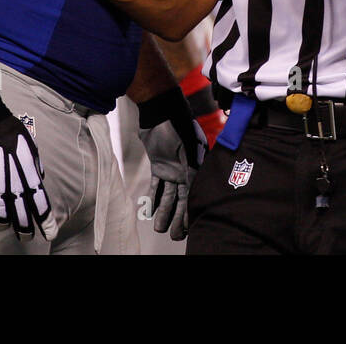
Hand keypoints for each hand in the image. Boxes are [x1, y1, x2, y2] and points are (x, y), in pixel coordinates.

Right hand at [0, 95, 56, 239]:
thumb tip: (38, 178)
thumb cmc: (10, 132)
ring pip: (1, 220)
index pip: (41, 206)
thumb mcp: (31, 149)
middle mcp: (13, 189)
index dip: (47, 222)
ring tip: (7, 226)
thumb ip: (35, 168)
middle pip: (22, 219)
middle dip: (26, 230)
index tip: (51, 233)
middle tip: (27, 237)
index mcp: (29, 178)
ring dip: (6, 225)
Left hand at [137, 89, 205, 239]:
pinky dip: (154, 198)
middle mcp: (185, 170)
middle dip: (179, 218)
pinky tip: (151, 211)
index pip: (194, 196)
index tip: (188, 229)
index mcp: (195, 167)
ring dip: (165, 212)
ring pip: (169, 196)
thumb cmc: (176, 125)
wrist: (160, 109)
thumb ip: (189, 168)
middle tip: (175, 236)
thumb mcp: (185, 147)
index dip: (191, 213)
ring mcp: (172, 168)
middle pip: (182, 200)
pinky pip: (157, 186)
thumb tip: (192, 190)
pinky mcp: (159, 165)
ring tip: (160, 228)